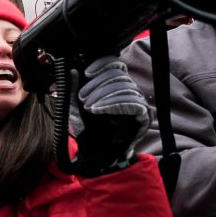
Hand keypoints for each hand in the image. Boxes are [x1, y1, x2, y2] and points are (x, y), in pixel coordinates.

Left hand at [75, 56, 149, 175]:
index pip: (116, 65)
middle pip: (118, 75)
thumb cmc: (87, 127)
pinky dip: (111, 104)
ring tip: (88, 107)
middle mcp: (128, 91)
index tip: (87, 72)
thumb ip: (73, 88)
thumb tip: (72, 70)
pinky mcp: (143, 115)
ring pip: (124, 87)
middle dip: (97, 85)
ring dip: (102, 95)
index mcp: (114, 85)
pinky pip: (131, 102)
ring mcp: (138, 102)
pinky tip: (97, 110)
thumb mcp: (75, 106)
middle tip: (82, 98)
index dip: (102, 64)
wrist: (95, 152)